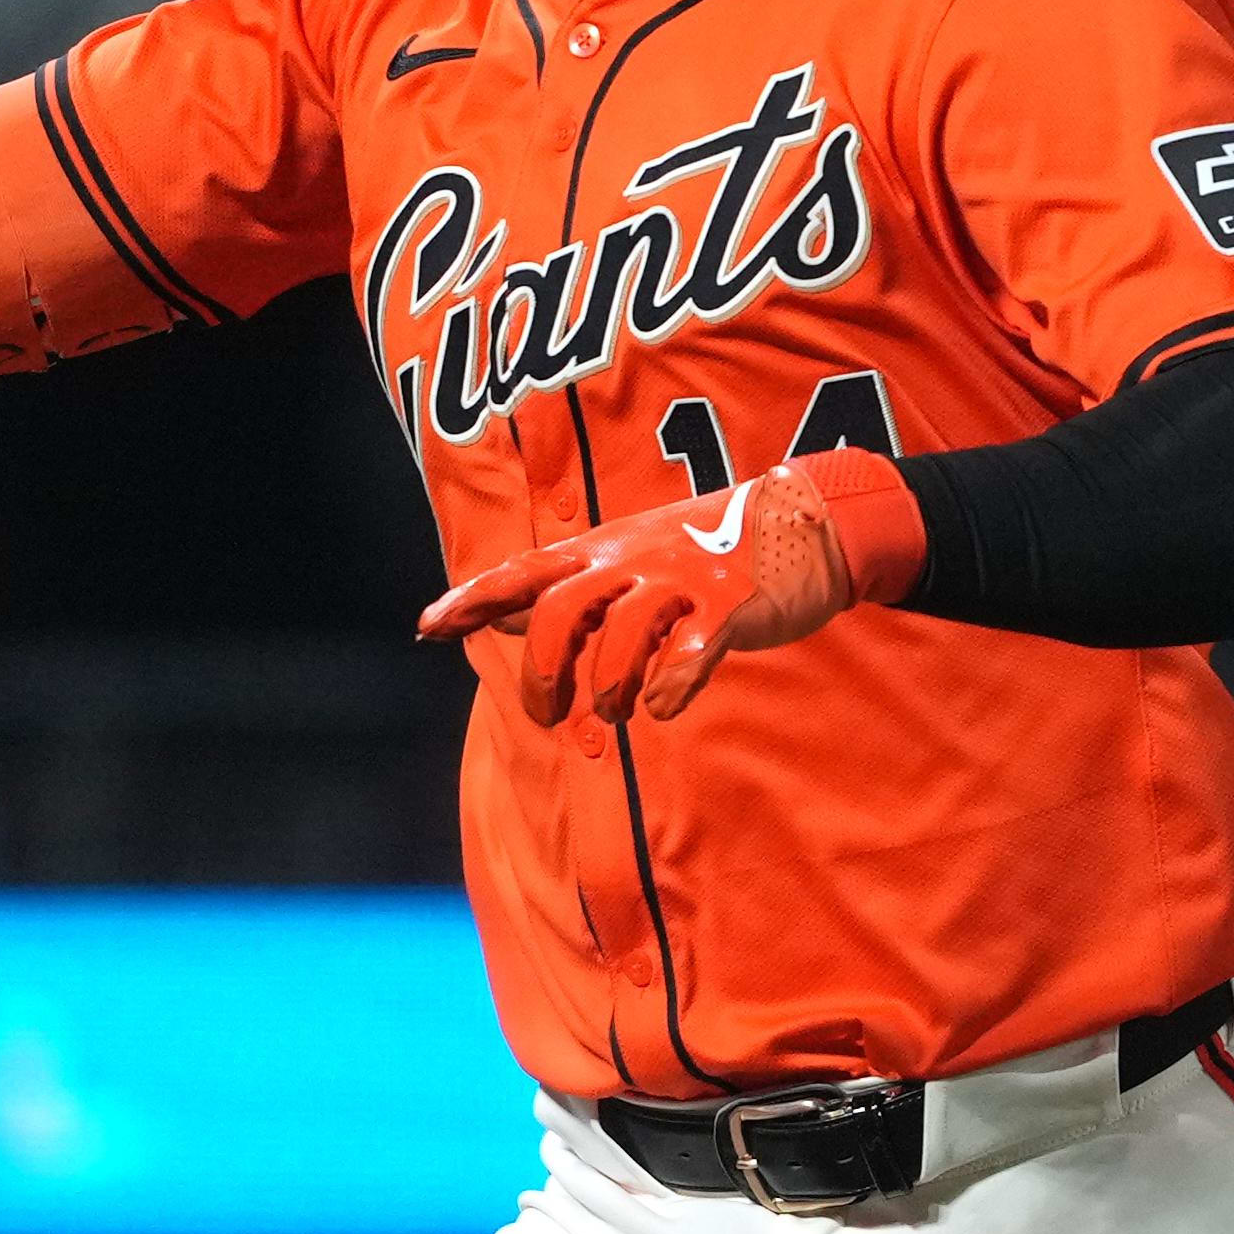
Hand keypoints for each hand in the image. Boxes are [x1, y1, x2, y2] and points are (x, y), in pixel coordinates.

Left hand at [418, 450, 921, 724]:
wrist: (807, 520)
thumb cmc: (706, 549)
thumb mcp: (630, 557)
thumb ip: (569, 589)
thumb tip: (500, 618)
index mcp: (605, 550)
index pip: (523, 572)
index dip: (474, 599)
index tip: (427, 626)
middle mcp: (634, 561)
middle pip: (560, 613)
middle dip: (542, 673)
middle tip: (548, 714)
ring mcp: (683, 581)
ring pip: (618, 640)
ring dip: (604, 689)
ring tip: (612, 711)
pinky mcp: (731, 607)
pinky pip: (687, 660)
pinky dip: (669, 692)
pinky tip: (667, 705)